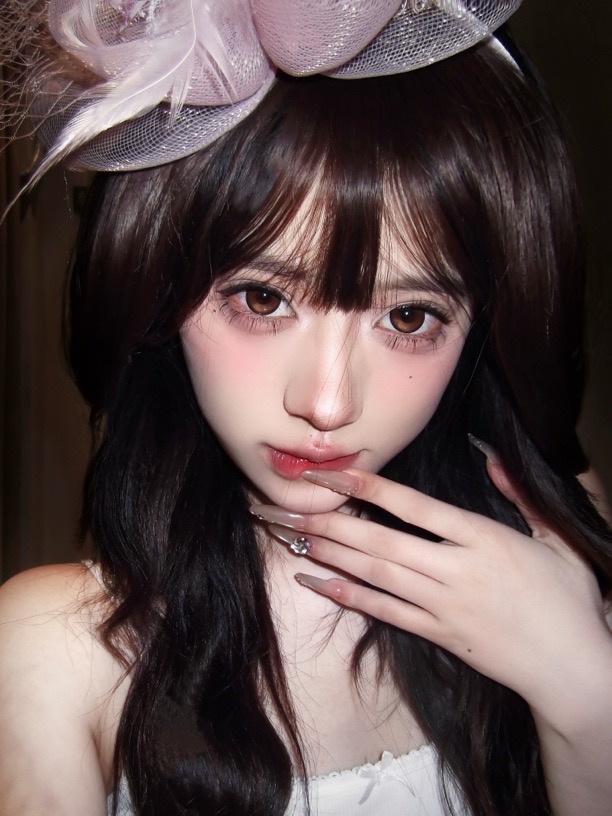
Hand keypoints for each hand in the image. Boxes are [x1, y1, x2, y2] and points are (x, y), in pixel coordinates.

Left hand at [252, 459, 611, 726]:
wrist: (574, 669)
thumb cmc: (569, 601)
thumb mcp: (558, 540)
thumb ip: (521, 494)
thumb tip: (491, 454)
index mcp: (483, 539)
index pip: (415, 507)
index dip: (369, 489)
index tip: (331, 475)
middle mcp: (456, 570)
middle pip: (382, 542)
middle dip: (331, 523)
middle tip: (288, 509)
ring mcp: (444, 606)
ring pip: (377, 576)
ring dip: (332, 555)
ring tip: (295, 537)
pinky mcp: (439, 636)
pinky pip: (386, 614)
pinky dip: (350, 598)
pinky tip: (319, 584)